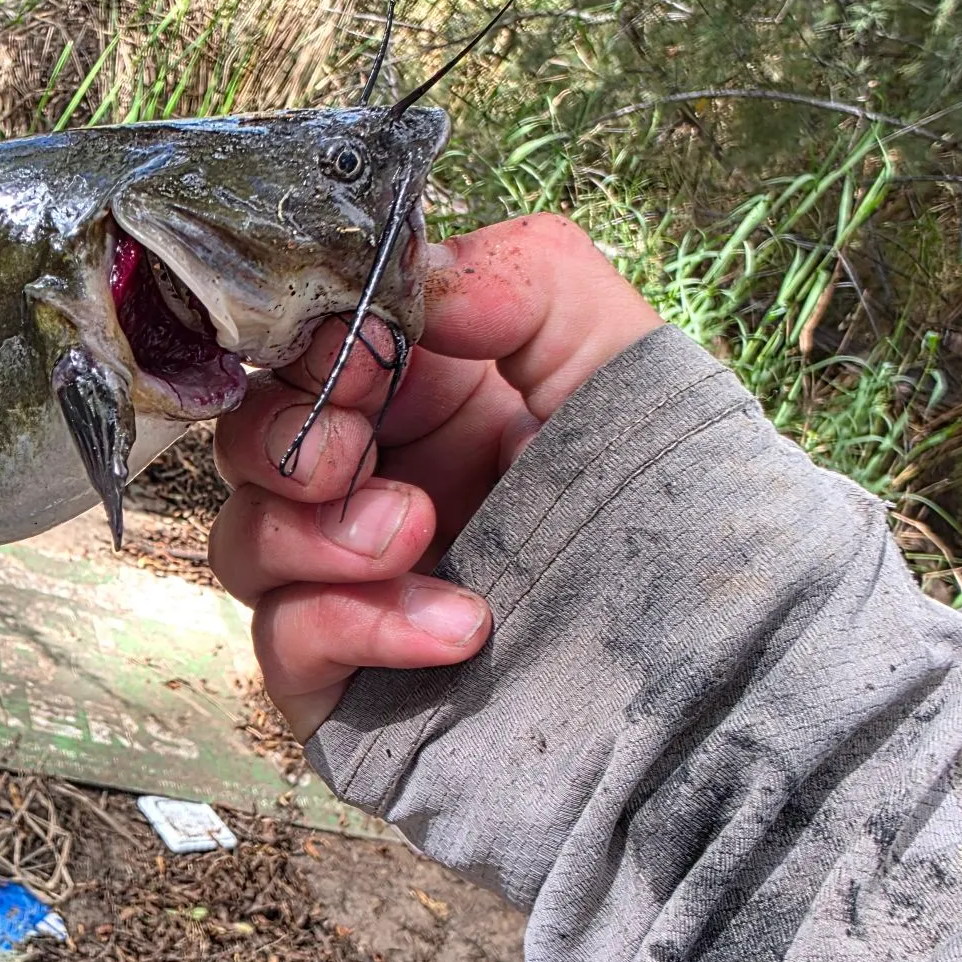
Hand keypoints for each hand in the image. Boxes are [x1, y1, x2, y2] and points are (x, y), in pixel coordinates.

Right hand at [208, 215, 662, 737]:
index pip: (310, 354)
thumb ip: (530, 278)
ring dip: (320, 534)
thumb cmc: (672, 516)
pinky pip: (284, 644)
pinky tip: (460, 627)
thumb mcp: (619, 362)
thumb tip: (420, 279)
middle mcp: (374, 488)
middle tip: (355, 455)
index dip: (315, 347)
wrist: (717, 684)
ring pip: (244, 543)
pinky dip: (357, 625)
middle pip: (251, 444)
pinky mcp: (342, 680)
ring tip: (421, 535)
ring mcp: (348, 587)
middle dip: (291, 438)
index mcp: (424, 404)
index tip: (363, 352)